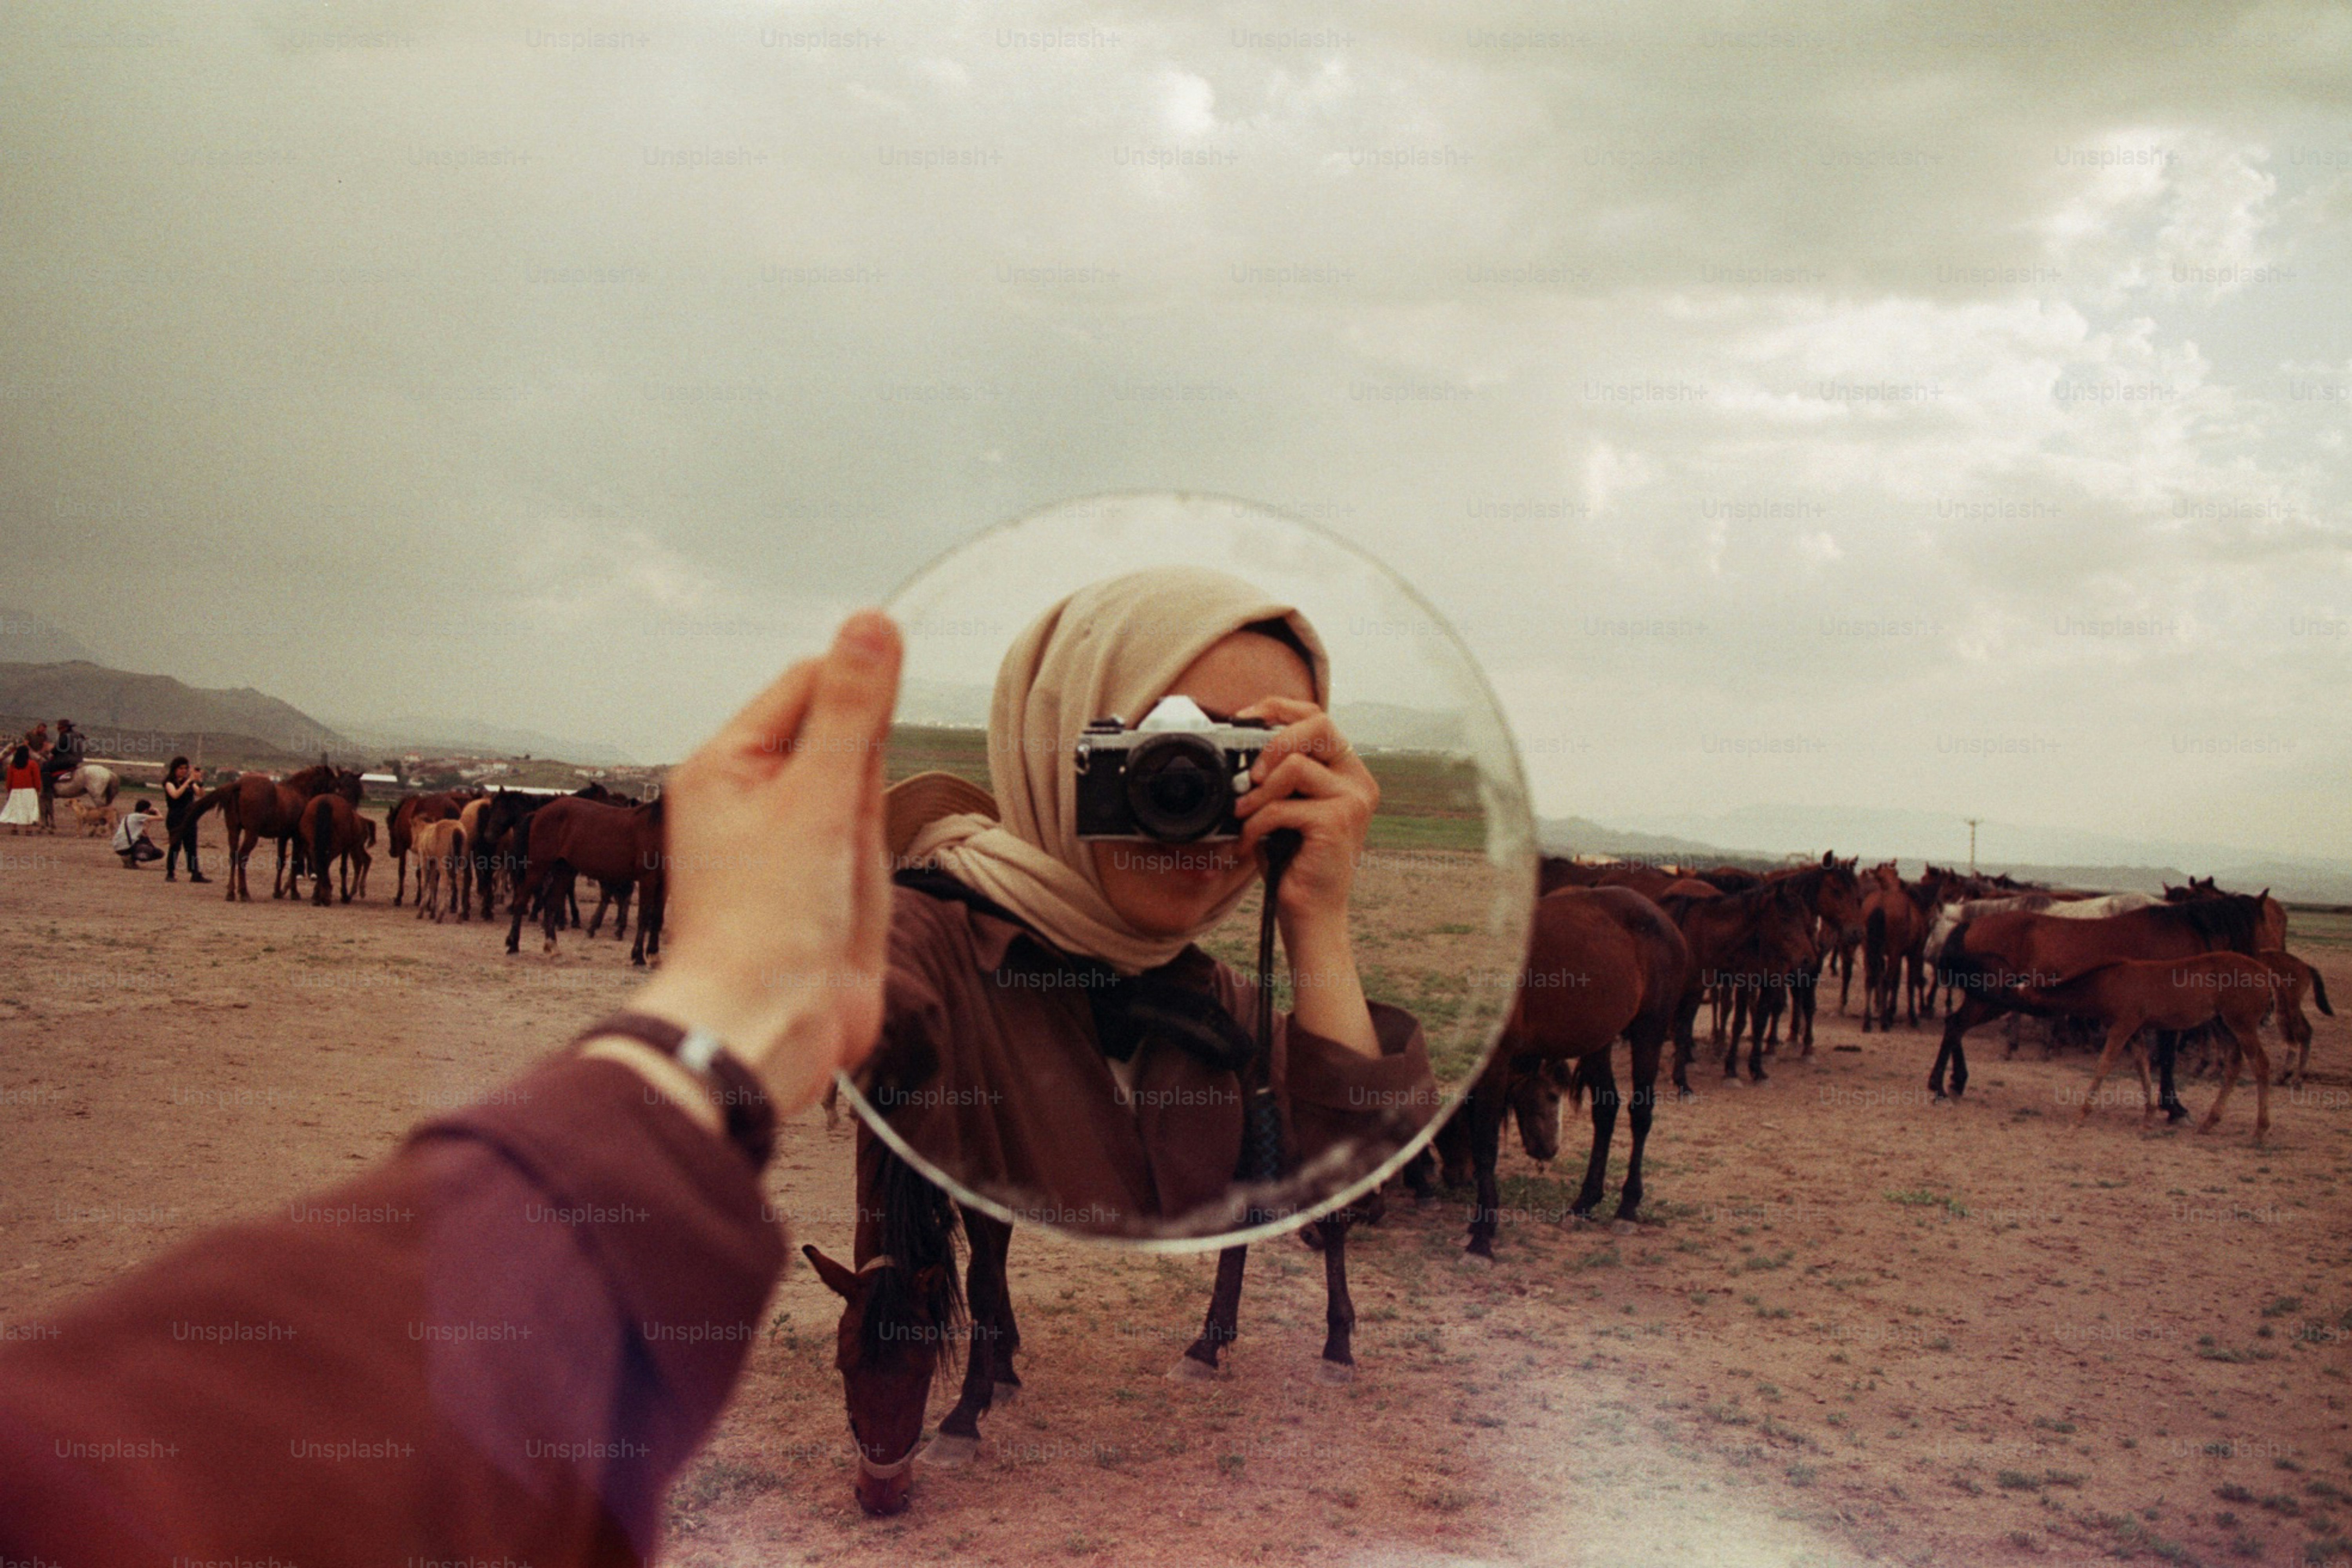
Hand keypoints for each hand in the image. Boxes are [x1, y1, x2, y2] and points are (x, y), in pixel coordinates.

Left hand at [610, 611, 902, 1120]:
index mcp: (726, 764)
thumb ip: (851, 710)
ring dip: (865, 826)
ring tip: (831, 878)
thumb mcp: (819, 799)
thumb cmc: (768, 923)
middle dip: (860, 774)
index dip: (857, 684)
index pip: (807, 683)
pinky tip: (847, 897)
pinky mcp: (816, 880)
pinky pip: (863, 842)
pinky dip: (871, 860)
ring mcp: (785, 838)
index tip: (892, 700)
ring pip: (857, 791)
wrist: (766, 1030)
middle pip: (837, 735)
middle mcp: (750, 795)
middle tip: (837, 827)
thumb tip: (872, 624)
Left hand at [1231, 697, 1380, 1055]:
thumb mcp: (1282, 809)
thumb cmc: (1293, 863)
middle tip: (1249, 775)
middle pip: (1317, 724)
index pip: (1318, 717)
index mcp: (1346, 772)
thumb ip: (1273, 776)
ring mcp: (1352, 800)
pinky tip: (1248, 846)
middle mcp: (1357, 781)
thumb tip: (1239, 748)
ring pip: (1294, 766)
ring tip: (1242, 818)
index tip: (1245, 719)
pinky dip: (1255, 826)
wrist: (1310, 915)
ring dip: (1257, 794)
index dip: (1280, 708)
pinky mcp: (1338, 822)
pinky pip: (1282, 806)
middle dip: (1272, 741)